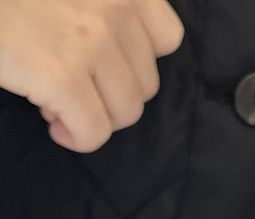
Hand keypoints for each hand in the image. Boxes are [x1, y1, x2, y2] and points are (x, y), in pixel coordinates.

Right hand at [0, 0, 183, 152]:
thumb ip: (100, 9)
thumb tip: (120, 68)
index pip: (168, 38)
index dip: (136, 62)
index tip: (103, 65)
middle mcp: (114, 4)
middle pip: (147, 84)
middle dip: (110, 94)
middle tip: (71, 84)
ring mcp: (92, 40)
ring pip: (126, 112)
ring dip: (94, 116)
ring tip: (58, 100)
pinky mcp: (62, 75)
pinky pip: (94, 132)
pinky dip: (76, 137)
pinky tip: (53, 122)